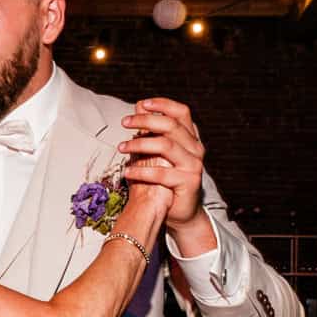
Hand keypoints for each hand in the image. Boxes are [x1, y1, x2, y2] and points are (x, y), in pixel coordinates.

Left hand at [118, 98, 213, 251]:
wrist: (181, 212)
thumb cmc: (166, 180)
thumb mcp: (157, 152)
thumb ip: (151, 131)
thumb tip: (138, 106)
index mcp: (190, 137)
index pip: (181, 112)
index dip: (163, 104)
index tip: (142, 104)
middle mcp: (195, 148)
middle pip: (170, 125)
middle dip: (145, 120)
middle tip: (124, 123)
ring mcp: (194, 164)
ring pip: (165, 145)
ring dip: (139, 143)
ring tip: (121, 148)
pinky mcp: (189, 181)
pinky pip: (161, 173)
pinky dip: (141, 171)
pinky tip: (127, 172)